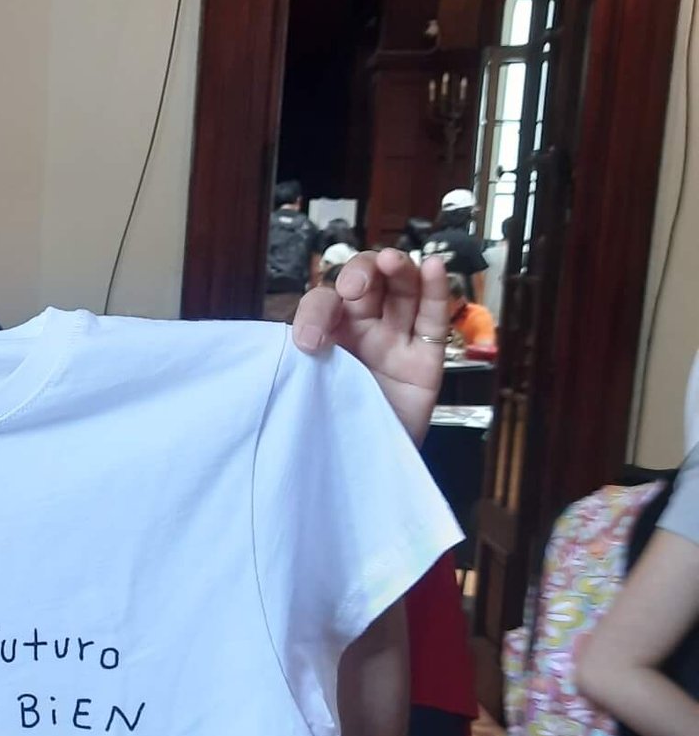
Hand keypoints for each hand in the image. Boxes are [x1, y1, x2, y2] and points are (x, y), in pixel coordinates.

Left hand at [290, 251, 447, 445]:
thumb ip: (305, 368)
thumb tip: (300, 345)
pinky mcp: (426, 358)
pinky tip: (433, 266)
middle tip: (355, 287)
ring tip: (393, 262)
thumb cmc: (330, 429)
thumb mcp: (309, 395)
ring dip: (399, 270)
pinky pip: (432, 318)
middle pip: (366, 284)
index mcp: (327, 334)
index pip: (323, 303)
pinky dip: (435, 289)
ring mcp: (396, 341)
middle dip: (361, 273)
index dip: (315, 313)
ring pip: (401, 292)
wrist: (361, 474)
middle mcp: (360, 332)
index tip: (308, 343)